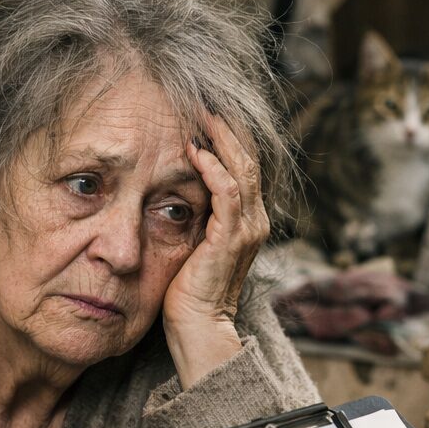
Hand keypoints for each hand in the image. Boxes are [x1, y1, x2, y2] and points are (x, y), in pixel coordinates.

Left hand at [162, 113, 269, 387]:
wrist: (198, 326)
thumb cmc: (189, 290)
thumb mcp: (193, 243)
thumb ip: (194, 214)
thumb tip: (174, 187)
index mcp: (248, 221)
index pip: (244, 166)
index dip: (229, 137)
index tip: (206, 112)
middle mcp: (255, 221)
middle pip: (248, 159)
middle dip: (227, 128)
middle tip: (204, 100)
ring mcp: (246, 229)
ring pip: (242, 169)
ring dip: (221, 139)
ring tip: (202, 113)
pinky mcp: (230, 237)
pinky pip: (227, 192)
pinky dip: (213, 168)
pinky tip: (196, 150)